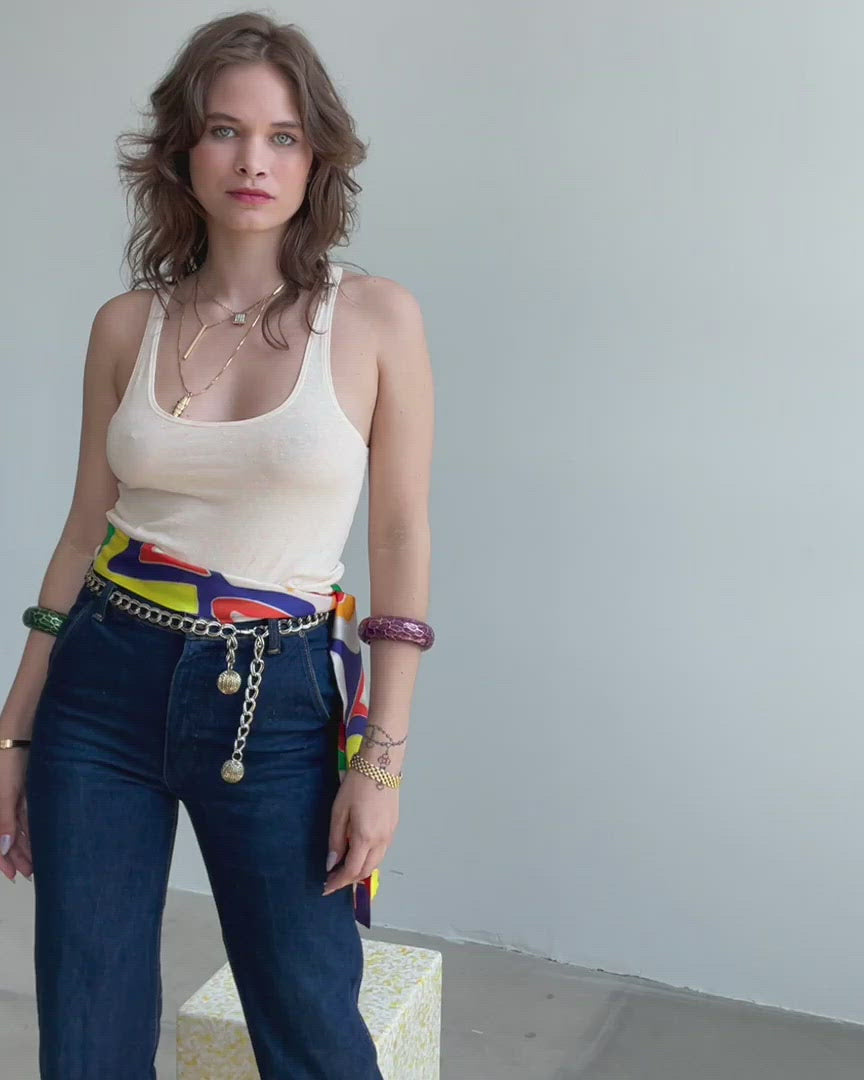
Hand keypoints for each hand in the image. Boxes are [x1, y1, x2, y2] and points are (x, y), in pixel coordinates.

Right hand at [0, 750, 32, 882]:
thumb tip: (4, 848)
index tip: (12, 875)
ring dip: (26, 844)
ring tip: (36, 862)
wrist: (22, 729)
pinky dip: (32, 827)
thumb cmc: (7, 756)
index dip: (1, 859)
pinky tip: (40, 839)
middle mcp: (0, 803)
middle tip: (30, 873)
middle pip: (6, 836)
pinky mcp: (24, 788)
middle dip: (17, 856)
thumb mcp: (5, 791)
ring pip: (17, 827)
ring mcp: (11, 796)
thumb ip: (4, 819)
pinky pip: (26, 813)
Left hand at [322, 765, 398, 895]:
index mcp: (365, 838)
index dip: (339, 882)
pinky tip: (359, 853)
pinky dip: (369, 859)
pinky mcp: (394, 827)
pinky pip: (382, 852)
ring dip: (360, 870)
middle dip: (349, 879)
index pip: (352, 870)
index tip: (326, 887)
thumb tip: (332, 863)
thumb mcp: (339, 813)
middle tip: (333, 880)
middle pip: (366, 871)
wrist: (380, 767)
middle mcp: (381, 841)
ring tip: (344, 869)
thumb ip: (335, 841)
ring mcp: (390, 834)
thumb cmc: (356, 786)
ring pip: (376, 863)